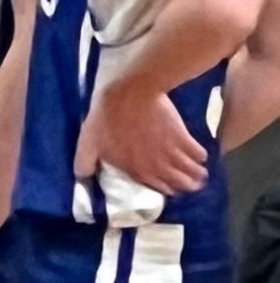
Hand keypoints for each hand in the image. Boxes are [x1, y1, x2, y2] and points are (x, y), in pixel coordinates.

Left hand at [75, 86, 208, 199]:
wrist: (131, 93)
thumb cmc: (107, 117)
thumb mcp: (88, 142)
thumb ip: (85, 163)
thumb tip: (80, 177)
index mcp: (135, 170)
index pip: (156, 188)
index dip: (165, 190)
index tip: (171, 189)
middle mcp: (157, 166)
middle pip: (178, 183)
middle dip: (186, 186)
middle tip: (192, 185)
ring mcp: (172, 152)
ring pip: (191, 172)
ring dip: (196, 176)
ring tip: (200, 176)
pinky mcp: (183, 136)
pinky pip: (198, 153)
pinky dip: (201, 156)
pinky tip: (202, 155)